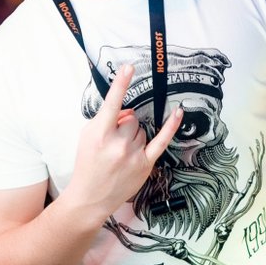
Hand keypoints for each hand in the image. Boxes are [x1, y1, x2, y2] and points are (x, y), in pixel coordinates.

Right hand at [68, 64, 182, 216]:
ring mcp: (133, 154)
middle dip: (124, 125)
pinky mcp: (145, 164)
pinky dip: (171, 125)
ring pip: (141, 129)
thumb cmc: (88, 164)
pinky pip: (162, 140)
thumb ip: (106, 119)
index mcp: (100, 134)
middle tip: (113, 141)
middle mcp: (118, 143)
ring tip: (120, 152)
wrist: (90, 197)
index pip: (112, 104)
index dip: (121, 84)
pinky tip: (178, 112)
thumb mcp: (87, 137)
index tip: (129, 67)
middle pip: (131, 118)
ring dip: (133, 135)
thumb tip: (127, 112)